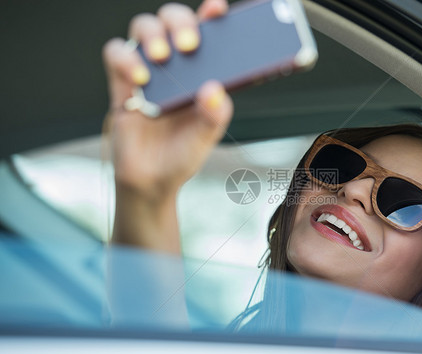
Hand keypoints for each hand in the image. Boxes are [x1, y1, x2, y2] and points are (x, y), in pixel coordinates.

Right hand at [102, 0, 232, 200]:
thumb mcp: (207, 138)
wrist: (152, 180)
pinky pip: (116, 53)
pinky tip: (139, 78)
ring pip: (143, 27)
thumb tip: (215, 89)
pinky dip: (126, 58)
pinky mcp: (122, 83)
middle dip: (180, 22)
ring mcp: (148, 71)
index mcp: (201, 72)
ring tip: (162, 58)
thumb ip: (215, 115)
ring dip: (152, 34)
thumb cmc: (182, 154)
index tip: (216, 8)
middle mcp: (175, 66)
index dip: (211, 14)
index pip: (207, 32)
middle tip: (189, 44)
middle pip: (172, 20)